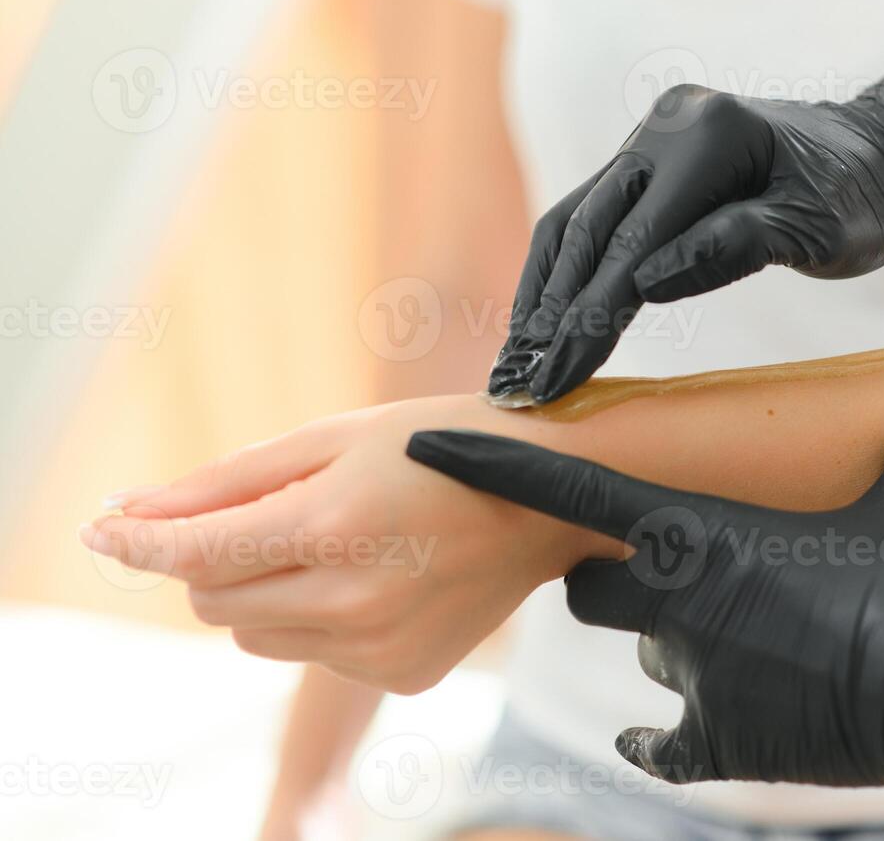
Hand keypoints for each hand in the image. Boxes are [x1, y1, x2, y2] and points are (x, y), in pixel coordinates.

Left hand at [81, 395, 620, 693]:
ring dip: (266, 592)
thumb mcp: (337, 436)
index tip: (105, 528)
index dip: (139, 540)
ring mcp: (380, 647)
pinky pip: (317, 655)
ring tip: (337, 544)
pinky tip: (381, 577)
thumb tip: (133, 511)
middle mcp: (354, 600)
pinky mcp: (403, 674)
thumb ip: (230, 480)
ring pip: (258, 635)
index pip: (197, 553)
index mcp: (335, 524)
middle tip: (265, 517)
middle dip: (216, 560)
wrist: (552, 497)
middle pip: (215, 602)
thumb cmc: (443, 445)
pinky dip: (322, 618)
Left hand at [408, 393, 883, 840]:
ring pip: (642, 655)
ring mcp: (687, 677)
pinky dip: (664, 736)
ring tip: (744, 642)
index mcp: (698, 530)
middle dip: (613, 580)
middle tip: (667, 572)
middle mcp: (671, 599)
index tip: (428, 448)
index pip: (564, 490)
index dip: (491, 467)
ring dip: (672, 647)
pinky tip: (680, 731)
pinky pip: (658, 741)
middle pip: (588, 586)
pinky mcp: (714, 742)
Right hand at [492, 36, 883, 402]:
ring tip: (514, 362)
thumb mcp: (820, 228)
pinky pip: (590, 217)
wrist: (875, 155)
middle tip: (521, 385)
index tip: (559, 375)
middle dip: (553, 313)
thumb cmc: (860, 198)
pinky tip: (538, 320)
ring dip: (541, 293)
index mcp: (713, 135)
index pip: (637, 239)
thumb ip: (737, 246)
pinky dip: (562, 272)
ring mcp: (651, 138)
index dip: (592, 312)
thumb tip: (644, 285)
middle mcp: (668, 125)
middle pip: (591, 228)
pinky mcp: (645, 159)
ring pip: (575, 220)